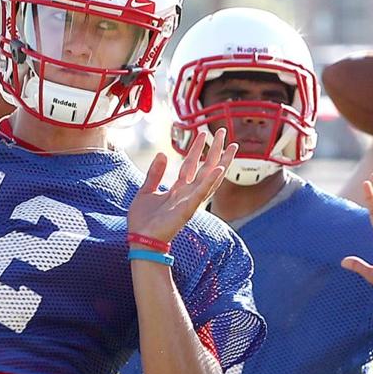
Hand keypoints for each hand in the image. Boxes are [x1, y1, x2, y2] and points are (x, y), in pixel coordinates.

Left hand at [127, 129, 235, 244]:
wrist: (140, 240)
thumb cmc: (143, 221)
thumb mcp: (146, 191)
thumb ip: (155, 173)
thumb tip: (162, 154)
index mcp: (178, 190)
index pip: (191, 165)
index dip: (197, 149)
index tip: (203, 134)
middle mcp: (187, 194)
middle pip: (206, 168)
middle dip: (215, 151)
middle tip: (224, 133)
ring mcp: (190, 201)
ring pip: (210, 178)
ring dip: (221, 162)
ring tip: (231, 148)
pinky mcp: (188, 209)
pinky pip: (202, 193)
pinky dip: (210, 181)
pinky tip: (219, 169)